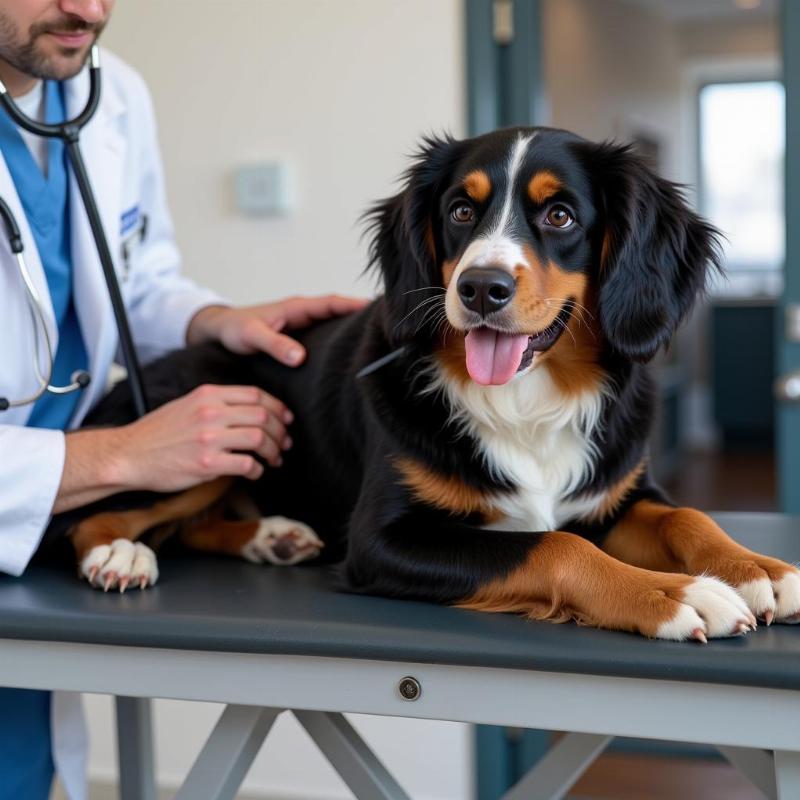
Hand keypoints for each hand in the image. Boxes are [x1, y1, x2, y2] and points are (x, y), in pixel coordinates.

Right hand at [111, 384, 292, 491]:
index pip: (257, 395)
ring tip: (274, 459)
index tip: (286, 420)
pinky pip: (246, 464)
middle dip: (281, 432)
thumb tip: (251, 411)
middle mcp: (211, 413)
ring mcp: (209, 438)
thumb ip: (218, 403)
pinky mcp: (206, 463)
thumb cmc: (159, 432)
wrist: (128, 454)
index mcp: (208, 395)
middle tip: (285, 443)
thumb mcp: (188, 404)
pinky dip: (257, 469)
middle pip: (263, 417)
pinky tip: (255, 472)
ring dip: (274, 451)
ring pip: (259, 439)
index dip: (278, 408)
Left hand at [187, 295, 368, 365]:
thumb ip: (275, 345)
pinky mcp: (298, 334)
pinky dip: (339, 336)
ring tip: (377, 338)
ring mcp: (301, 323)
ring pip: (334, 321)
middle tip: (389, 324)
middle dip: (362, 314)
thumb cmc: (233, 330)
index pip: (332, 302)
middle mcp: (302, 312)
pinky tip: (348, 350)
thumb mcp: (252, 337)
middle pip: (339, 310)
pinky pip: (325, 331)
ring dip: (352, 325)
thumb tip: (301, 357)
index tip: (379, 309)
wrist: (217, 330)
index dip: (355, 305)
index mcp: (296, 307)